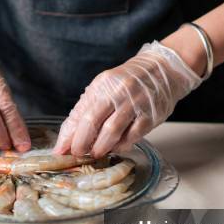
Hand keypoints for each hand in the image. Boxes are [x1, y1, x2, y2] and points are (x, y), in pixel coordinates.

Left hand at [54, 41, 201, 157]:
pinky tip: (116, 148)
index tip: (60, 150)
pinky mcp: (150, 115)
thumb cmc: (129, 82)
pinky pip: (132, 136)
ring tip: (96, 153)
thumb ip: (87, 109)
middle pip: (92, 122)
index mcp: (102, 85)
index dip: (68, 135)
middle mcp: (117, 92)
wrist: (163, 69)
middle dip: (81, 143)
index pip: (79, 113)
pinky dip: (121, 145)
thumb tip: (69, 136)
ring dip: (100, 147)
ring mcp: (135, 103)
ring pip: (111, 131)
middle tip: (78, 154)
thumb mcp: (105, 87)